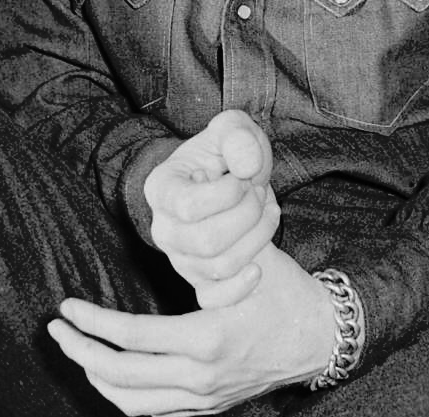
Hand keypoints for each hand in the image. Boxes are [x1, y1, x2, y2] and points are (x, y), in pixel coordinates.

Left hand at [48, 244, 335, 415]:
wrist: (320, 335)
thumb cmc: (284, 289)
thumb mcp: (247, 260)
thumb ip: (205, 251)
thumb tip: (162, 228)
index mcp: (207, 339)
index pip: (132, 338)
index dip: (92, 323)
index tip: (67, 307)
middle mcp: (201, 377)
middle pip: (122, 376)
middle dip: (80, 351)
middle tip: (56, 329)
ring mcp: (204, 399)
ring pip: (132, 404)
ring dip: (96, 377)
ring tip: (76, 350)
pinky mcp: (208, 408)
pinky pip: (154, 412)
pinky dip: (124, 396)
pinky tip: (109, 374)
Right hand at [144, 110, 279, 306]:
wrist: (230, 179)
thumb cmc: (227, 153)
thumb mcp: (232, 129)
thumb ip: (236, 135)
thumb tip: (245, 167)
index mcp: (161, 190)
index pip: (190, 207)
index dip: (228, 193)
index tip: (244, 176)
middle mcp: (164, 229)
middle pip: (208, 241)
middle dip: (247, 215)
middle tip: (260, 192)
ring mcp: (181, 259)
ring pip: (221, 266)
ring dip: (256, 238)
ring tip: (266, 211)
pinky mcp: (200, 281)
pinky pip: (215, 299)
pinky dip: (241, 288)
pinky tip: (260, 266)